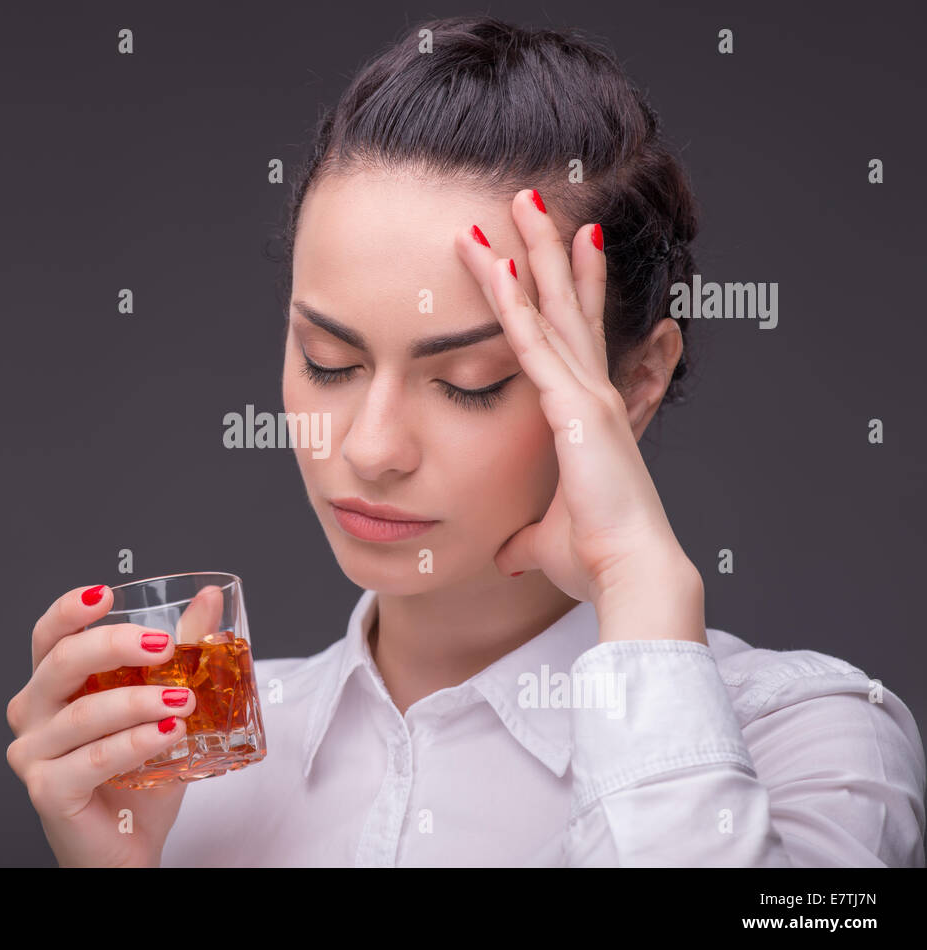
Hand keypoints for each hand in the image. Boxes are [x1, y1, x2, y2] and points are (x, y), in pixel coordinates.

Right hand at [5, 584, 198, 866]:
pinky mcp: (47, 791)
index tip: (108, 594)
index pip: (49, 635)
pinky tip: (168, 734)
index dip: (71, 610)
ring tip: (184, 700)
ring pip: (82, 713)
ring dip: (138, 701)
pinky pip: (92, 759)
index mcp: (51, 685)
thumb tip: (208, 600)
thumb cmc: (140, 776)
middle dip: (115, 645)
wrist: (130, 845)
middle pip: (62, 662)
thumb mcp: (165, 704)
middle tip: (165, 646)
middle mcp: (32, 713)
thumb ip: (182, 651)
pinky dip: (134, 743)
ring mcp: (33, 754)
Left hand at [455, 189, 696, 610]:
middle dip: (550, 249)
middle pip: (566, 304)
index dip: (560, 292)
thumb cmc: (596, 558)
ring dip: (531, 253)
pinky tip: (497, 265)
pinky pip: (531, 344)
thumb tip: (506, 553)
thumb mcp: (545, 540)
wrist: (629, 572)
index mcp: (588, 415)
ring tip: (517, 201)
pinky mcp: (571, 408)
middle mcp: (591, 392)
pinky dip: (512, 303)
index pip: (567, 338)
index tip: (551, 250)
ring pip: (550, 308)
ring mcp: (584, 394)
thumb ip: (526, 537)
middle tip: (531, 200)